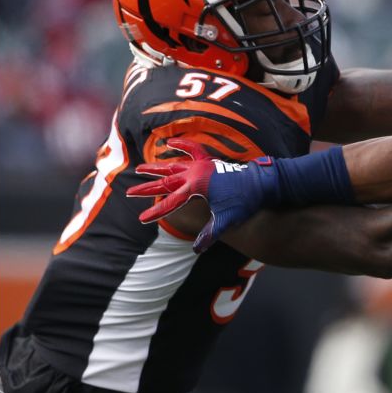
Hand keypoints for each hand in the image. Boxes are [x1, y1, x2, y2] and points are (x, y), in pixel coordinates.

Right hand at [126, 138, 277, 252]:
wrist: (261, 182)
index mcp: (196, 187)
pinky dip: (181, 145)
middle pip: (165, 182)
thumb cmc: (245, 201)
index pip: (171, 203)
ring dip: (156, 168)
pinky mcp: (209, 160)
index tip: (141, 219)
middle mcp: (195, 173)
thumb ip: (210, 233)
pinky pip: (192, 149)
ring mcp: (201, 165)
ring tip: (140, 168)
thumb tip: (197, 250)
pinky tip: (169, 143)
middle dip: (147, 188)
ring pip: (173, 165)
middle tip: (129, 192)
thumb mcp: (227, 219)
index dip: (155, 212)